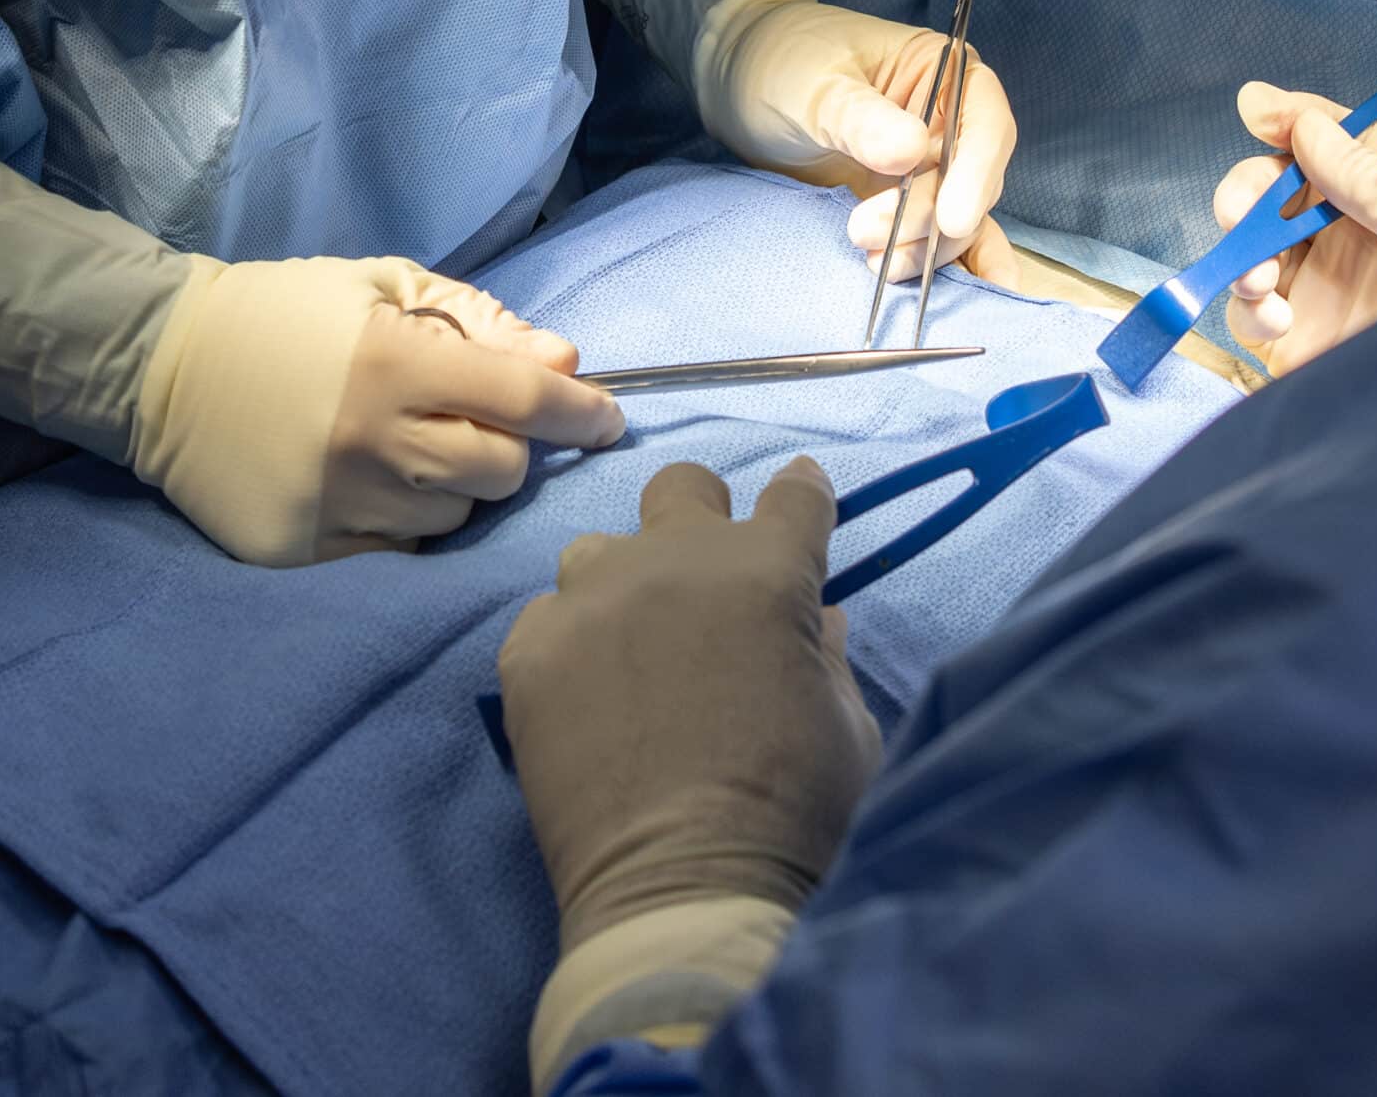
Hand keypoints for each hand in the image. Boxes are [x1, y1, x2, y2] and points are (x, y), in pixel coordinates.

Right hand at [0, 134, 622, 566]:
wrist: (156, 365)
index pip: (524, 403)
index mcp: (394, 363)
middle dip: (513, 451)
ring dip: (459, 485)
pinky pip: (397, 548)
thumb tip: (567, 365)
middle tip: (489, 426)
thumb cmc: (285, 312)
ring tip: (418, 448)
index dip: (583, 414)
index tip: (610, 419)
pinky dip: (406, 519)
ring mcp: (334, 502)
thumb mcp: (384, 286)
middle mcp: (369, 441)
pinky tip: (375, 482)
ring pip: (454, 516)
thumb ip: (483, 324)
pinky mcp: (301, 548)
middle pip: (501, 473)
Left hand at [497, 458, 882, 951]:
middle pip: (681, 487)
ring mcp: (592, 600)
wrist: (683, 890)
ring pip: (599, 550)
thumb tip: (816, 621)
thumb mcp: (846, 729)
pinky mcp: (529, 651)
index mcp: (768, 570)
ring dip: (624, 584)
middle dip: (701, 516)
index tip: (799, 507)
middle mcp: (673, 562)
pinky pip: (547, 619)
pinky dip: (571, 645)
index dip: (802, 497)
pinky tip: (587, 700)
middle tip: (707, 578)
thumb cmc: (792, 814)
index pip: (793, 494)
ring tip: (633, 651)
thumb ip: (827, 658)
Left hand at [699, 0, 1021, 286]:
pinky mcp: (901, 205)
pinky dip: (938, 267)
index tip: (952, 219)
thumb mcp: (815, 85)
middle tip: (864, 232)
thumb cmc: (781, 61)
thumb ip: (861, 119)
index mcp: (944, 72)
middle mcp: (948, 123)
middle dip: (928, 218)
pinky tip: (950, 299)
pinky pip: (932, 239)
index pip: (985, 123)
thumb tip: (911, 152)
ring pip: (953, 221)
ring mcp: (926, 168)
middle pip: (970, 182)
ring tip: (874, 263)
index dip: (977, 174)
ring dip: (924, 251)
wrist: (737, 83)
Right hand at [1215, 80, 1376, 374]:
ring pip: (1253, 243)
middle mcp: (1354, 238)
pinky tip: (1275, 319)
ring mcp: (1321, 288)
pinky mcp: (1294, 340)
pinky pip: (1247, 309)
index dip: (1299, 119)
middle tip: (1240, 212)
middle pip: (1281, 186)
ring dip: (1244, 251)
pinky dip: (1248, 307)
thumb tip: (1308, 127)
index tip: (1257, 111)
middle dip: (1250, 188)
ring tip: (1261, 281)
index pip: (1345, 142)